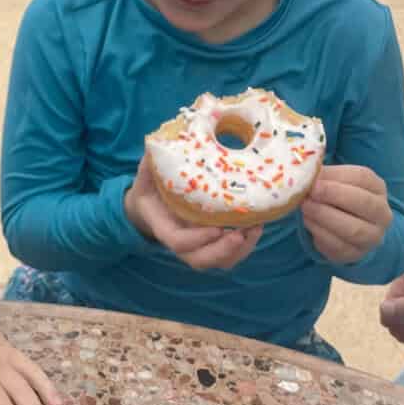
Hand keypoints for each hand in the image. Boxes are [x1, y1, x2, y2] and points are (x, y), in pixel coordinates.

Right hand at [124, 158, 262, 270]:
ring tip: (255, 228)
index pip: (178, 242)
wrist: (151, 205)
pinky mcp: (213, 242)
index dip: (196, 239)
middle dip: (223, 250)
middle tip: (240, 233)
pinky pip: (231, 253)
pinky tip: (257, 226)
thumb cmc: (151, 189)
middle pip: (201, 260)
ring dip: (240, 249)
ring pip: (220, 261)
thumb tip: (157, 143)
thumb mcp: (146, 175)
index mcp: (164, 227)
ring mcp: (199, 245)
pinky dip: (246, 245)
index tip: (216, 227)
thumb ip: (151, 163)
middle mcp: (183, 241)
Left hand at [301, 164, 390, 263]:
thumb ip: (325, 177)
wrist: (350, 228)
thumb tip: (306, 173)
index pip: (362, 178)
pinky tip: (308, 223)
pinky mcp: (356, 253)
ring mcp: (372, 236)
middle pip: (364, 203)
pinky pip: (340, 247)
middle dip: (334, 196)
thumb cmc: (339, 198)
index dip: (337, 177)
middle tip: (310, 193)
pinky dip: (321, 234)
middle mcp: (381, 213)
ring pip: (354, 229)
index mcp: (377, 188)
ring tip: (305, 208)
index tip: (315, 178)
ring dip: (325, 217)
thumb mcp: (336, 182)